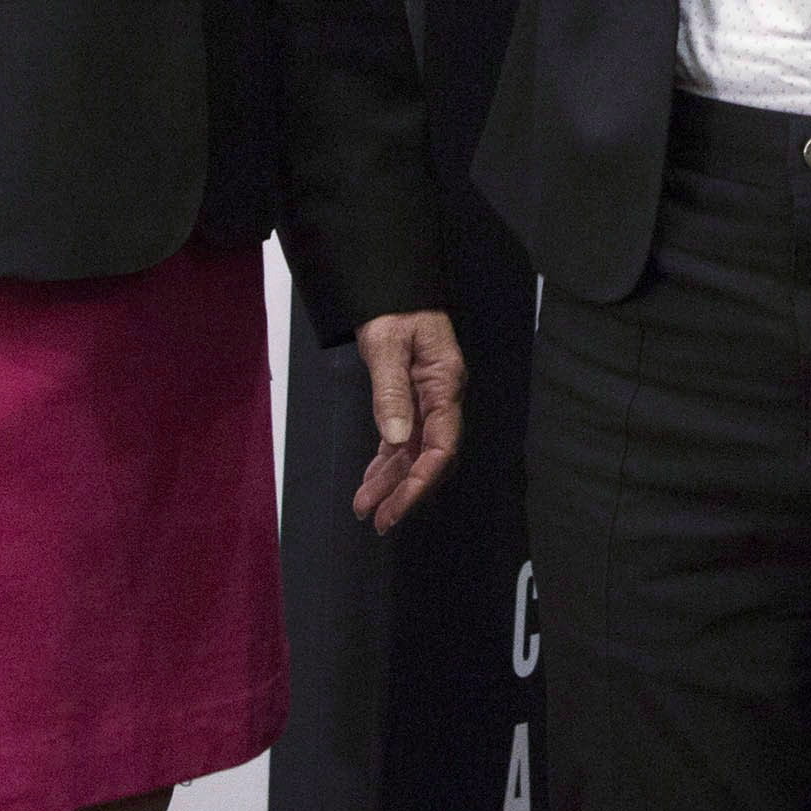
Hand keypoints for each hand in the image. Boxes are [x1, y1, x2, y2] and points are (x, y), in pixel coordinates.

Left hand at [350, 308, 464, 532]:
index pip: (442, 444)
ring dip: (392, 482)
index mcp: (445, 384)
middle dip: (405, 491)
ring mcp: (427, 401)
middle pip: (429, 456)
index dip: (421, 480)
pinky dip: (386, 463)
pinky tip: (371, 483)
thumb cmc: (394, 309)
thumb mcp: (388, 345)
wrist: (392, 289)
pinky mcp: (410, 400)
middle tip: (379, 521)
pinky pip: (401, 440)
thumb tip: (396, 439)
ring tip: (366, 509)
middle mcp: (442, 398)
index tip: (397, 505)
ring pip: (413, 452)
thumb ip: (391, 391)